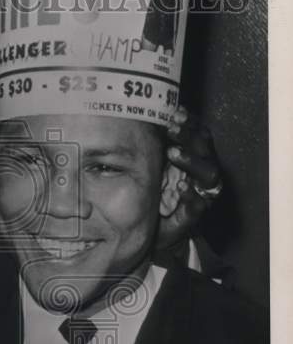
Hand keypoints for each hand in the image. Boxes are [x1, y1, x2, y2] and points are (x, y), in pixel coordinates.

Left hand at [156, 107, 220, 252]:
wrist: (152, 230)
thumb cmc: (155, 193)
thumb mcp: (153, 167)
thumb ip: (152, 148)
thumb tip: (136, 120)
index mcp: (195, 157)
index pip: (198, 134)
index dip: (190, 123)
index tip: (176, 112)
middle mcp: (203, 171)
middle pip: (204, 148)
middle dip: (189, 136)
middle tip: (171, 128)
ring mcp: (202, 192)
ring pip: (208, 173)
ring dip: (190, 161)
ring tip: (173, 154)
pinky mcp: (196, 213)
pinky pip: (198, 203)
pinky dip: (190, 195)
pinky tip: (181, 187)